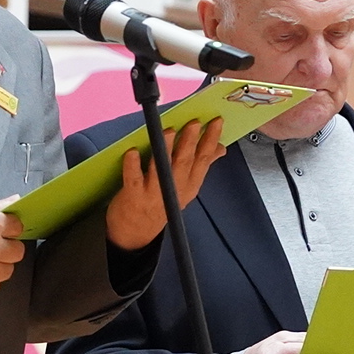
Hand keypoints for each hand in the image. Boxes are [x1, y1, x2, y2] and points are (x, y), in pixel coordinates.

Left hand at [105, 118, 225, 249]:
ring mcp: (154, 192)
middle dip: (190, 141)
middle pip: (185, 162)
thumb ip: (202, 164)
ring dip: (166, 149)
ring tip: (169, 131)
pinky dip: (132, 165)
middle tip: (194, 123)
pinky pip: (133, 179)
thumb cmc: (162, 201)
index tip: (216, 121)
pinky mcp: (134, 195)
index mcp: (190, 185)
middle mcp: (175, 189)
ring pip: (162, 168)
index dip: (210, 139)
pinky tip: (132, 152)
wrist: (138, 231)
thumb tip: (220, 148)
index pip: (203, 159)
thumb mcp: (186, 186)